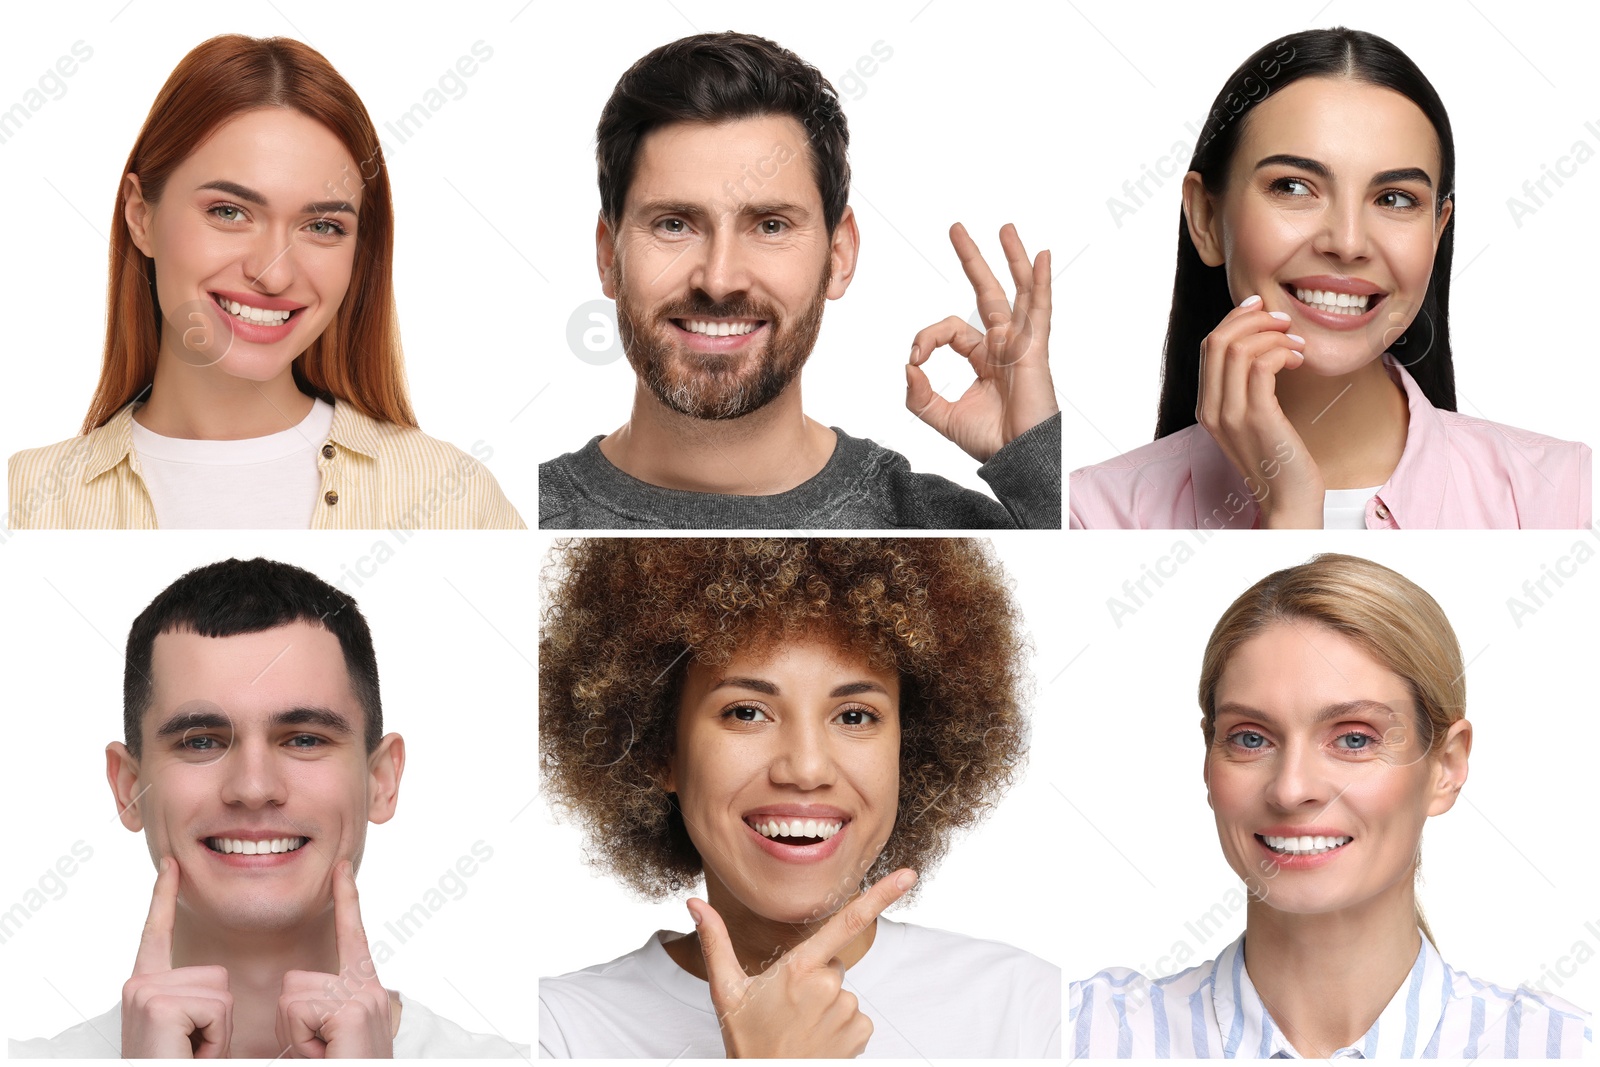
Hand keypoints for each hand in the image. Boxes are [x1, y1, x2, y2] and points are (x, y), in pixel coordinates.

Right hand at [121, 857, 233, 1057]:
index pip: (158, 935)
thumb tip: (217, 983)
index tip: (170, 865)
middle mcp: (139, 986)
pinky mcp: (157, 1003)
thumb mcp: (187, 1030)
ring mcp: (145, 993)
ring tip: (190, 1054)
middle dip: (219, 1016)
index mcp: (146, 990)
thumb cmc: (181, 1066)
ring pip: (221, 990)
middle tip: (191, 1049)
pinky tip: (189, 1054)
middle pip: (216, 974)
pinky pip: (218, 1006)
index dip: (165, 897)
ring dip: (218, 1030)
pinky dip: (214, 1038)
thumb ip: (196, 999)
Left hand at [276, 861, 392, 1057]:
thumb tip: (294, 996)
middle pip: (296, 981)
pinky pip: (297, 1008)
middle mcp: (370, 991)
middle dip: (290, 1022)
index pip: (351, 937)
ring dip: (293, 1035)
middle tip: (316, 1054)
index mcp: (363, 995)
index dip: (346, 898)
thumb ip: (317, 1013)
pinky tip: (324, 1055)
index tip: (341, 866)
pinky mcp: (354, 1007)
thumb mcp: (325, 1042)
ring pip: (293, 994)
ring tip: (319, 1057)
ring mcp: (365, 998)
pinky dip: (298, 1040)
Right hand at [689, 868, 916, 1057]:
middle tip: (787, 1006)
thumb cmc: (746, 1040)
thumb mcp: (725, 990)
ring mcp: (847, 1011)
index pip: (847, 922)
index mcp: (799, 969)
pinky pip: (854, 1015)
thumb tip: (695, 903)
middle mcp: (829, 987)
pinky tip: (817, 1039)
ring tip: (799, 1026)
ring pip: (841, 992)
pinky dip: (838, 1025)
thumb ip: (714, 941)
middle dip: (813, 977)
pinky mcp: (860, 1032)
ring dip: (824, 1004)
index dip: (881, 896)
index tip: (908, 876)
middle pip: (830, 964)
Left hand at [906, 223, 1055, 461]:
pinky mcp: (1035, 350)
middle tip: (956, 229)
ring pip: (1017, 291)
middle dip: (972, 260)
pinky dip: (1041, 283)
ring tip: (1003, 228)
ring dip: (1011, 258)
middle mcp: (1004, 345)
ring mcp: (1022, 344)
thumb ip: (919, 395)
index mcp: (983, 358)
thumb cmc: (990, 441)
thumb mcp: (940, 418)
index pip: (950, 329)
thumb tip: (909, 366)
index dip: (927, 337)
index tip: (915, 359)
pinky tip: (1042, 256)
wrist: (1017, 459)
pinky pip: (1040, 310)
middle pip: (987, 292)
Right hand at [1196, 295, 1323, 527]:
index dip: (1235, 318)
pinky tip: (1299, 360)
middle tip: (1284, 321)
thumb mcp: (1254, 420)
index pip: (1209, 345)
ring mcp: (1231, 415)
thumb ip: (1247, 388)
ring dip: (1273, 335)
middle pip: (1218, 340)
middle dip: (1254, 319)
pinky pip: (1263, 365)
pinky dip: (1282, 351)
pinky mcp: (1257, 418)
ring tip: (1297, 344)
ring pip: (1239, 348)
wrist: (1289, 500)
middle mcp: (1210, 409)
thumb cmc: (1279, 458)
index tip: (1263, 308)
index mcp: (1206, 407)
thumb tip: (1261, 345)